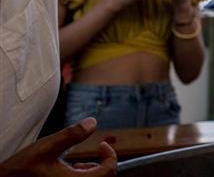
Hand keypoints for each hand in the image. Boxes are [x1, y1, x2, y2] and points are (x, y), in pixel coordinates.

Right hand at [0, 117, 116, 175]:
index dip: (111, 156)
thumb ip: (71, 135)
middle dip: (102, 164)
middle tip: (97, 150)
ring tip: (78, 162)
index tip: (103, 144)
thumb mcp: (46, 147)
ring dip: (91, 172)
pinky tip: (70, 170)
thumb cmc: (22, 169)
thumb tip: (92, 122)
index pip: (108, 172)